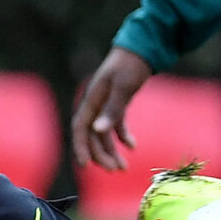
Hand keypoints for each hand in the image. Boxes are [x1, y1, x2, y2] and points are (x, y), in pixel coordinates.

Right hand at [71, 46, 155, 171]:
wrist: (140, 49)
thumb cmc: (130, 65)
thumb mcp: (123, 87)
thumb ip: (112, 109)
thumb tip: (97, 130)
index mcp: (92, 100)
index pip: (80, 128)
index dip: (80, 147)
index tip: (86, 166)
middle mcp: (95, 105)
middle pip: (92, 136)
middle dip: (101, 155)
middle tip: (116, 170)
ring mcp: (105, 105)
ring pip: (103, 134)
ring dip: (111, 151)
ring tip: (123, 168)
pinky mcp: (116, 104)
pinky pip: (115, 126)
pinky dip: (122, 137)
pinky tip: (132, 146)